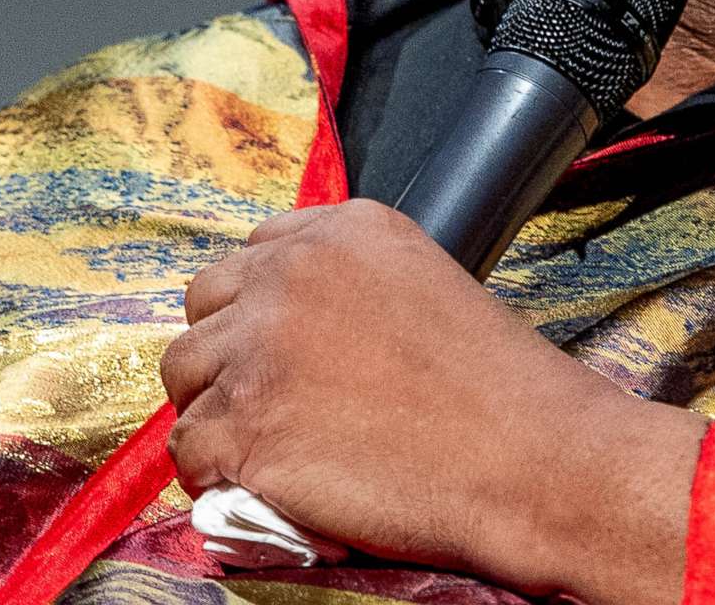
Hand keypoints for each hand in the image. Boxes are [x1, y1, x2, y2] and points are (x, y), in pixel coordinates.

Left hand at [161, 199, 706, 604]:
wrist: (529, 459)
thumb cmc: (494, 390)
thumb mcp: (424, 286)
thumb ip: (349, 284)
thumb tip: (291, 329)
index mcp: (343, 229)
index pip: (255, 254)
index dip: (261, 310)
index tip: (285, 352)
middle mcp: (292, 272)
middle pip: (205, 305)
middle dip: (226, 355)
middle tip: (270, 404)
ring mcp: (260, 346)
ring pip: (185, 376)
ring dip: (216, 413)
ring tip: (269, 449)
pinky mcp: (243, 423)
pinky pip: (188, 448)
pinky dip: (215, 475)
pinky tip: (264, 485)